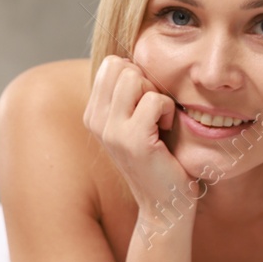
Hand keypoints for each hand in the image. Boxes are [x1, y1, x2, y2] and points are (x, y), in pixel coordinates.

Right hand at [84, 55, 190, 219]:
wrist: (164, 203)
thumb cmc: (159, 158)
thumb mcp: (135, 121)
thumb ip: (128, 93)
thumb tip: (134, 58)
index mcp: (93, 114)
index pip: (111, 63)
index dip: (136, 75)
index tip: (145, 104)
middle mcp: (95, 120)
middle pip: (120, 65)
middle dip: (146, 81)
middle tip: (154, 111)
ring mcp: (111, 131)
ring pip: (134, 77)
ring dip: (157, 95)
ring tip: (159, 121)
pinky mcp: (133, 140)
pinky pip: (156, 100)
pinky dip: (169, 112)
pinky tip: (166, 131)